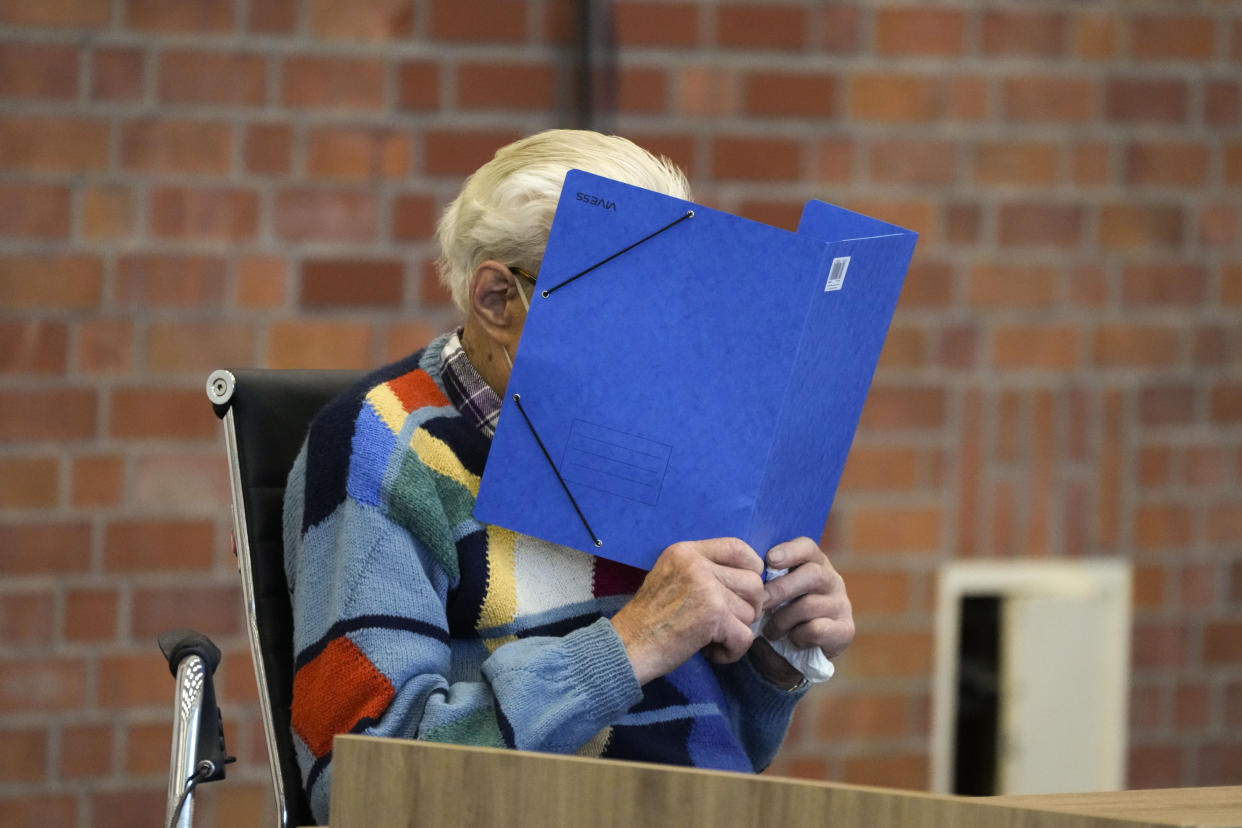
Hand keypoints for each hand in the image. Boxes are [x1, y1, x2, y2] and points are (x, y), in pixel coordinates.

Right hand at [610, 538, 764, 685]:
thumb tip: (753, 581)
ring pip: (750, 612)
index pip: (738, 547)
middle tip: (725, 623)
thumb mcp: (672, 578)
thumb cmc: (649, 620)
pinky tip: (712, 653)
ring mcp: (706, 588)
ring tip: (710, 639)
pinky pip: (745, 637)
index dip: (752, 570)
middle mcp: (697, 564)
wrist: (626, 647)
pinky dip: (732, 652)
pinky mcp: (713, 615)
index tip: (743, 592)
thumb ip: (706, 572)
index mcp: (686, 551)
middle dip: (747, 608)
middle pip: (753, 582)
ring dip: (736, 632)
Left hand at [759, 537, 853, 659]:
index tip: (770, 559)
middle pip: (812, 574)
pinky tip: (792, 640)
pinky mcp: (845, 630)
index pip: (808, 547)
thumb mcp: (770, 594)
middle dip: (780, 589)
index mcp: (814, 563)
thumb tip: (747, 571)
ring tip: (770, 631)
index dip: (790, 551)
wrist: (789, 656)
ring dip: (783, 620)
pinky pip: (817, 629)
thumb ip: (765, 580)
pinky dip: (798, 636)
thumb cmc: (777, 615)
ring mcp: (841, 604)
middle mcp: (832, 580)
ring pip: (809, 605)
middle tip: (761, 603)